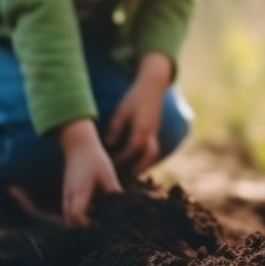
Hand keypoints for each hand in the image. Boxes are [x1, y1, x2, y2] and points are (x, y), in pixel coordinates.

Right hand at [59, 119, 122, 227]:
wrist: (78, 146)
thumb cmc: (94, 159)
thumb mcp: (108, 174)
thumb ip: (113, 191)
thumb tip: (124, 207)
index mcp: (79, 192)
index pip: (77, 216)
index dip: (87, 226)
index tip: (102, 228)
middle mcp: (69, 196)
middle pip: (70, 222)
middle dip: (83, 229)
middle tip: (101, 229)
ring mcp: (66, 195)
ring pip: (69, 218)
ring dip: (81, 223)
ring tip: (99, 222)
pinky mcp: (68, 194)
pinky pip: (70, 211)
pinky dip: (79, 216)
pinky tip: (95, 212)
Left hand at [105, 54, 170, 175]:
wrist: (153, 87)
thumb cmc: (134, 98)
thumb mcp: (121, 111)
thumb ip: (115, 128)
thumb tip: (108, 145)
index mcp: (142, 129)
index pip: (131, 149)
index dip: (120, 159)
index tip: (109, 166)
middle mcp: (152, 134)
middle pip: (148, 157)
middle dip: (138, 168)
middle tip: (125, 179)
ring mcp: (156, 134)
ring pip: (153, 155)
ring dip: (143, 165)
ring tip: (130, 174)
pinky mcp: (155, 133)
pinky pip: (152, 150)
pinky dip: (145, 159)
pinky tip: (135, 163)